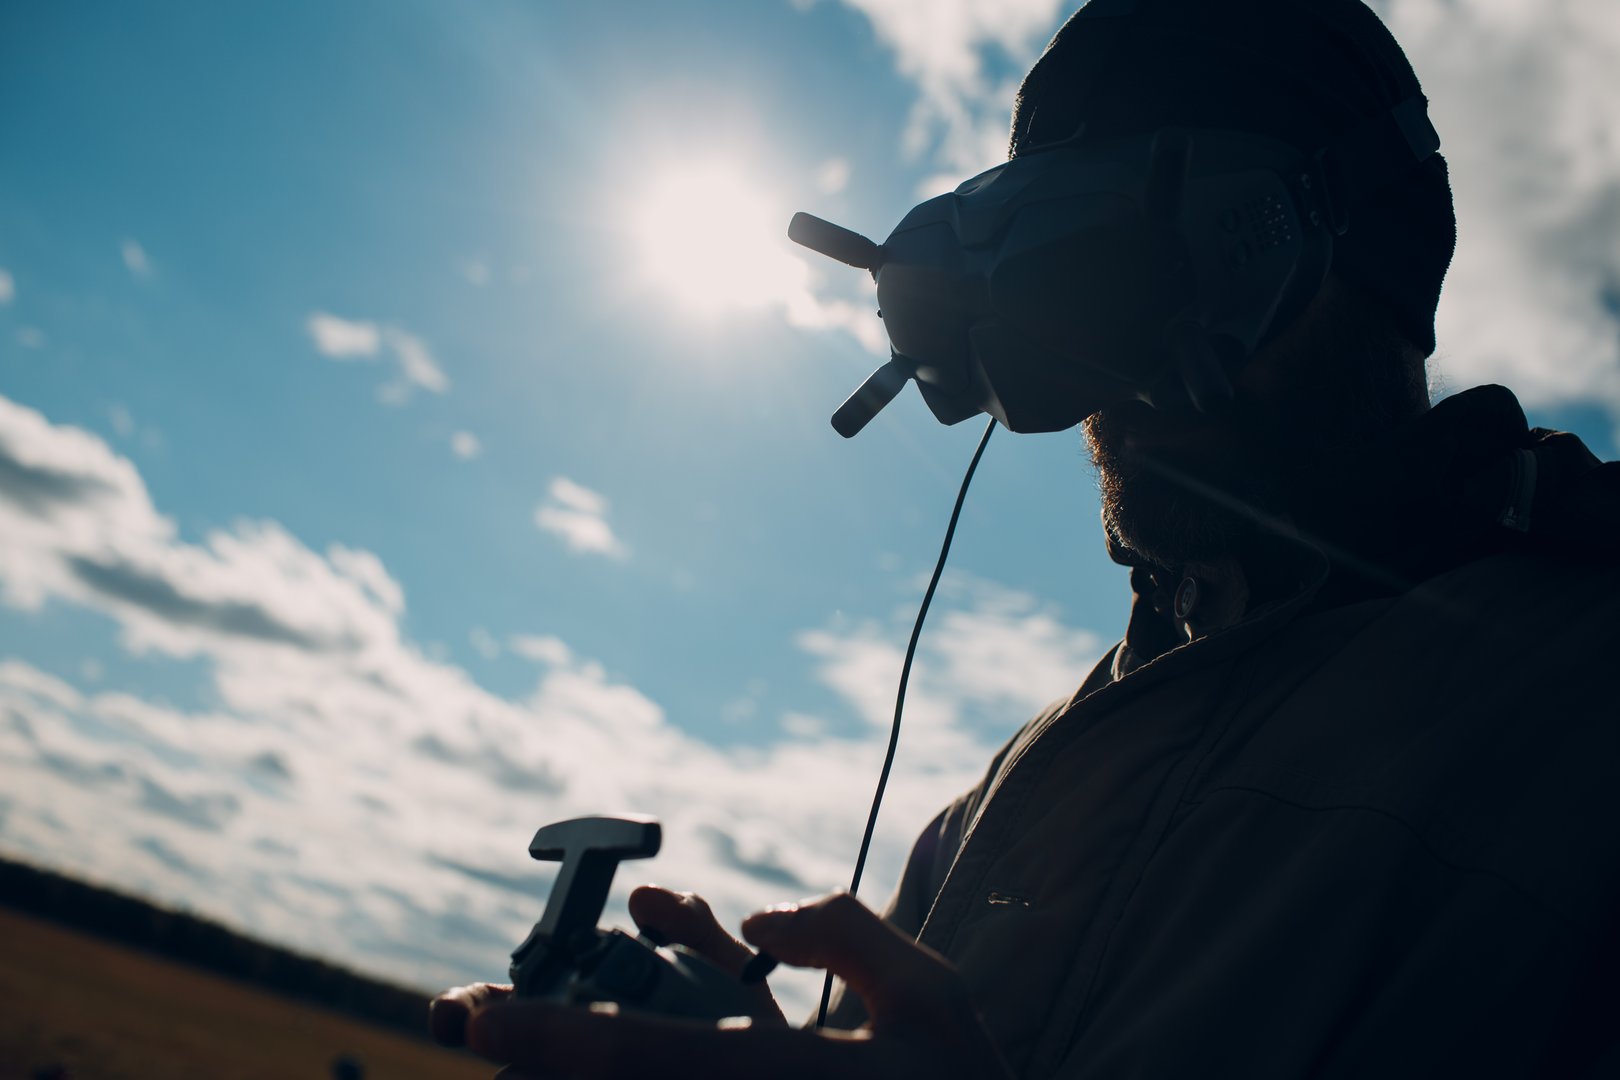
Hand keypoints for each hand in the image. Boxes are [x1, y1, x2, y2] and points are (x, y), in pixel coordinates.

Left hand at [428, 890, 1011, 1079]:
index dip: (544, 1037)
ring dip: (576, 1056)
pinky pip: (682, 1076)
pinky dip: (643, 1051)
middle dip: (533, 1053)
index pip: (637, 1058)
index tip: (467, 1013)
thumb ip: (843, 935)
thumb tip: (754, 922)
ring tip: (528, 1010)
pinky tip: (672, 967)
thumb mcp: (932, 995)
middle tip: (469, 1015)